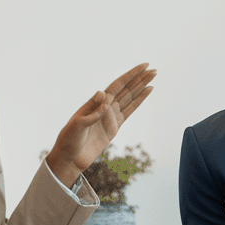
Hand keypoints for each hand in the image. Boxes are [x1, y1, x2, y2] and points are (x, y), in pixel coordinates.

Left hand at [46, 64, 156, 186]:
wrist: (70, 157)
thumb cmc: (70, 139)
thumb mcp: (78, 124)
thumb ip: (92, 110)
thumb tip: (102, 93)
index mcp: (96, 102)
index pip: (118, 85)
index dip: (131, 75)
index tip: (144, 66)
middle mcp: (105, 106)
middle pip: (126, 89)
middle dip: (140, 79)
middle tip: (154, 69)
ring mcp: (110, 116)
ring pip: (130, 97)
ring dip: (142, 87)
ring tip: (153, 76)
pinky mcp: (114, 127)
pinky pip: (130, 111)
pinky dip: (139, 101)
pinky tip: (147, 93)